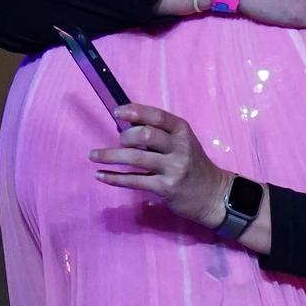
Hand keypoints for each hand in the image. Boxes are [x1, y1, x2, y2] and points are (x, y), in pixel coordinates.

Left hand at [89, 103, 230, 227]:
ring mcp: (173, 169)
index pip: (157, 116)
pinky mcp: (166, 188)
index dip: (135, 111)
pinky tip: (101, 175)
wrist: (213, 194)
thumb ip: (162, 134)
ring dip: (110, 156)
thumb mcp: (184, 143)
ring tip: (93, 155)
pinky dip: (114, 178)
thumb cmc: (193, 165)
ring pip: (135, 159)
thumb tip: (128, 126)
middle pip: (145, 135)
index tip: (118, 112)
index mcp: (183, 132)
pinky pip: (134, 181)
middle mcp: (180, 148)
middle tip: (119, 142)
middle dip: (125, 137)